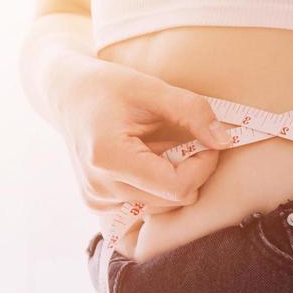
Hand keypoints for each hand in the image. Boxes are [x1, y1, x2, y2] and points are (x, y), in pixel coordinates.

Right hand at [41, 54, 231, 213]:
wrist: (67, 95)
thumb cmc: (108, 86)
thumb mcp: (152, 89)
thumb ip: (193, 112)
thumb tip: (225, 142)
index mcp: (109, 157)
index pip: (176, 187)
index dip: (203, 166)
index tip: (207, 142)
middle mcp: (99, 187)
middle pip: (172, 200)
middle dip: (189, 172)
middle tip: (184, 140)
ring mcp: (96, 199)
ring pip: (161, 206)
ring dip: (171, 179)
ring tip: (156, 147)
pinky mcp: (97, 203)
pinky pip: (144, 204)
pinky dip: (153, 184)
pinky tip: (141, 159)